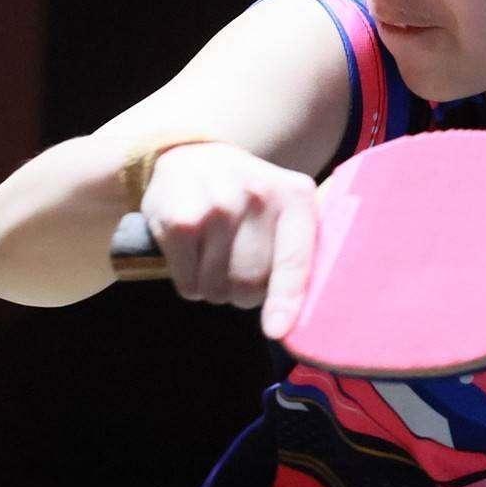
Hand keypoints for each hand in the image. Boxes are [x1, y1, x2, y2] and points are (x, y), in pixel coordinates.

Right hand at [139, 141, 318, 336]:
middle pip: (252, 281)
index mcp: (295, 196)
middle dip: (244, 294)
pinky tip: (192, 256)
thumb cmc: (249, 198)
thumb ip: (301, 251)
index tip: (277, 330)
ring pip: (218, 287)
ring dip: (215, 288)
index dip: (286, 301)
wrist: (193, 156)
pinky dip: (189, 282)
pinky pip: (188, 282)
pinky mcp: (180, 217)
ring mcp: (218, 204)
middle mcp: (259, 194)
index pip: (294, 260)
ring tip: (214, 259)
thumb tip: (305, 313)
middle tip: (238, 275)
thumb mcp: (285, 208)